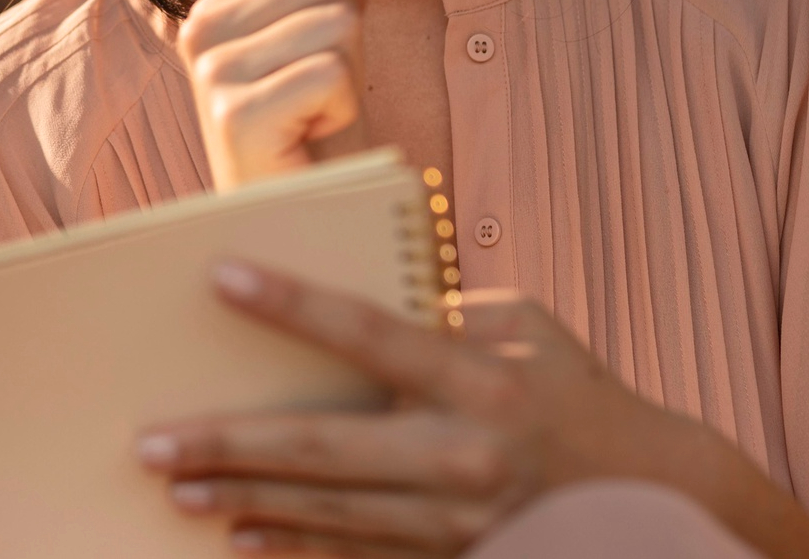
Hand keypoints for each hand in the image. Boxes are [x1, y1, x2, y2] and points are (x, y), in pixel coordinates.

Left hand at [135, 261, 728, 555]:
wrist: (656, 498)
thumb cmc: (577, 391)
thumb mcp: (527, 328)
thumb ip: (444, 311)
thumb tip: (355, 294)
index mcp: (483, 378)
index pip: (371, 333)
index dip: (294, 305)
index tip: (222, 278)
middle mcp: (466, 453)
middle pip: (324, 449)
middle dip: (231, 445)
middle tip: (151, 442)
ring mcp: (458, 519)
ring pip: (328, 513)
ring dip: (245, 499)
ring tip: (176, 487)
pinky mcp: (455, 558)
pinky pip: (359, 556)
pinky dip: (295, 546)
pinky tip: (240, 535)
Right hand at [178, 0, 367, 190]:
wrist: (296, 212)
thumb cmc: (310, 128)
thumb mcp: (317, 36)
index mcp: (214, 5)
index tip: (320, 42)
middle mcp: (199, 31)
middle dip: (350, 31)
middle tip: (323, 85)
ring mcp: (212, 72)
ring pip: (337, 23)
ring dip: (349, 75)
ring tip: (315, 113)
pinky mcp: (236, 114)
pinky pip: (332, 73)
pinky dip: (342, 108)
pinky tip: (312, 135)